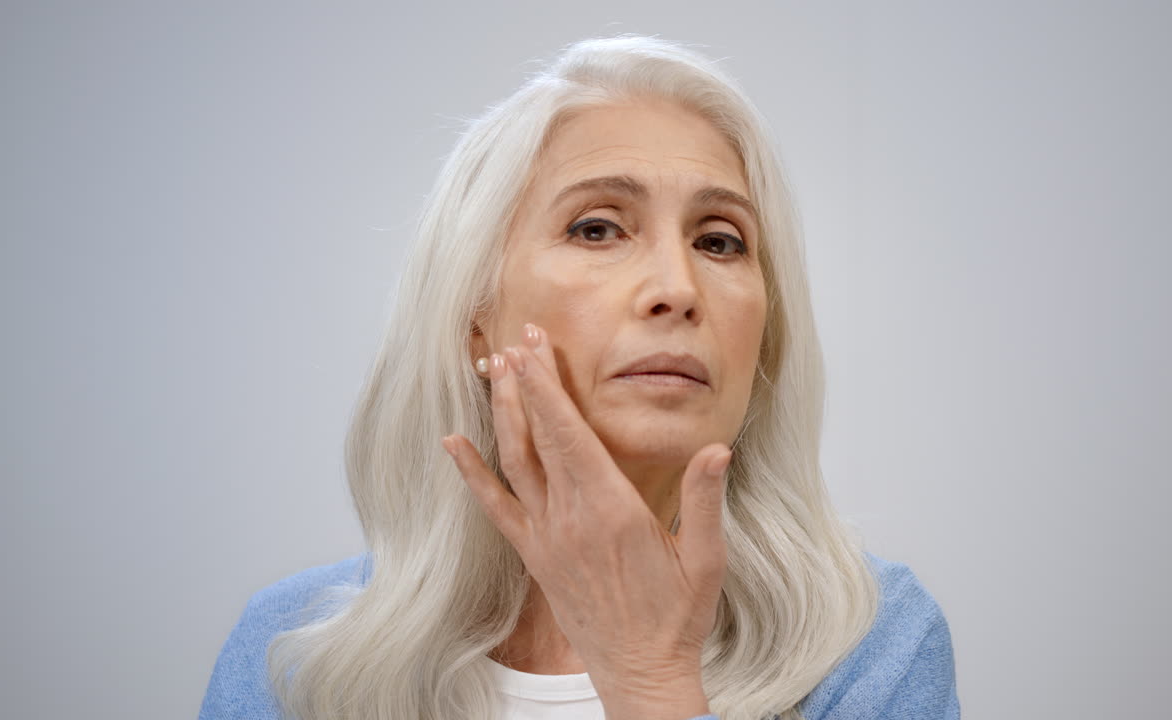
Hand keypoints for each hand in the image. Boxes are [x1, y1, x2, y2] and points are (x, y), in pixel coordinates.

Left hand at [442, 322, 730, 718]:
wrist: (640, 672)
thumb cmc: (676, 617)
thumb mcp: (706, 558)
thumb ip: (705, 499)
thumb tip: (718, 449)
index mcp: (611, 509)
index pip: (569, 432)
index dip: (547, 385)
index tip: (533, 346)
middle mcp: (569, 518)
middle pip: (537, 436)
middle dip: (523, 383)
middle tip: (511, 340)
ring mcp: (545, 538)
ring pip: (514, 463)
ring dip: (502, 414)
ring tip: (493, 371)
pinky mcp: (534, 556)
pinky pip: (496, 508)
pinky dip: (473, 474)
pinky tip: (453, 445)